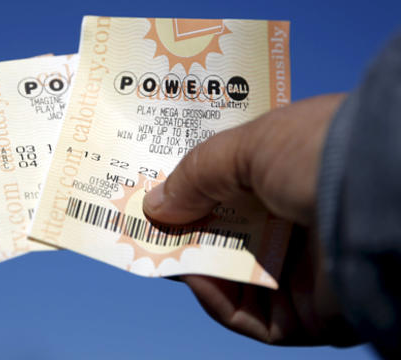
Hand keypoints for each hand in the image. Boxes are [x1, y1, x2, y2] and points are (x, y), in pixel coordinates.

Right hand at [143, 94, 360, 345]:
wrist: (383, 193)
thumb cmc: (319, 153)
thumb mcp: (247, 148)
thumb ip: (195, 175)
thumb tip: (153, 206)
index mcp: (297, 174)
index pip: (238, 186)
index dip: (196, 188)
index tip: (158, 190)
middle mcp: (305, 220)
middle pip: (234, 234)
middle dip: (187, 229)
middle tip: (144, 224)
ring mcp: (310, 268)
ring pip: (238, 278)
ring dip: (194, 265)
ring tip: (156, 250)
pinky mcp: (313, 313)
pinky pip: (254, 318)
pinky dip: (218, 301)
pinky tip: (194, 278)